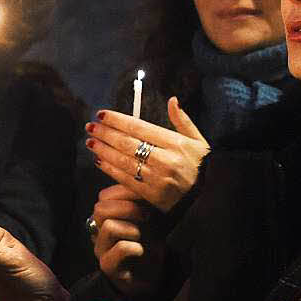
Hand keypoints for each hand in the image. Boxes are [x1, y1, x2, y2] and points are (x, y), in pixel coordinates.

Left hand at [85, 96, 208, 210]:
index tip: (102, 114)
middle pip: (128, 143)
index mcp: (176, 143)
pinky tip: (99, 161)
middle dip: (106, 133)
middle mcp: (166, 159)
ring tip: (90, 141)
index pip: (140, 127)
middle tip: (91, 126)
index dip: (118, 120)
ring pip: (124, 160)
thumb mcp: (199, 141)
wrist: (209, 200)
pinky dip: (110, 169)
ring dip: (104, 150)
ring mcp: (157, 178)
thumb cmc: (203, 168)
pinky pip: (126, 179)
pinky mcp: (151, 194)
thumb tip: (172, 100)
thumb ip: (183, 121)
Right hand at [92, 184, 164, 296]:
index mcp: (106, 218)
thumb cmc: (150, 246)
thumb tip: (148, 184)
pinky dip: (136, 246)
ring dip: (132, 228)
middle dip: (127, 207)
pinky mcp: (108, 267)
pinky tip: (143, 251)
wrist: (151, 279)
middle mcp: (99, 232)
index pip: (104, 196)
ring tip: (143, 236)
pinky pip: (120, 248)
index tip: (146, 194)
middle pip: (100, 209)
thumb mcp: (148, 221)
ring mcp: (102, 250)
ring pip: (108, 226)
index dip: (124, 191)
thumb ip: (142, 203)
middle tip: (146, 216)